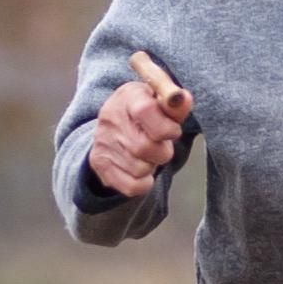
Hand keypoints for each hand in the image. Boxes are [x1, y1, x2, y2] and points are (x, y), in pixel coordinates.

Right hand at [88, 55, 192, 197]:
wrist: (115, 125)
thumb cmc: (146, 113)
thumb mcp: (161, 102)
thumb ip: (175, 104)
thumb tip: (182, 99)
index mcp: (128, 97)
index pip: (145, 111)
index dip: (166, 127)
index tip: (172, 131)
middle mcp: (110, 118)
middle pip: (144, 146)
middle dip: (163, 151)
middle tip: (161, 145)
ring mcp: (102, 142)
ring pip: (141, 169)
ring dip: (152, 166)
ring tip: (148, 154)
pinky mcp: (100, 164)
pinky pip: (132, 186)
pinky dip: (144, 183)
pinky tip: (142, 170)